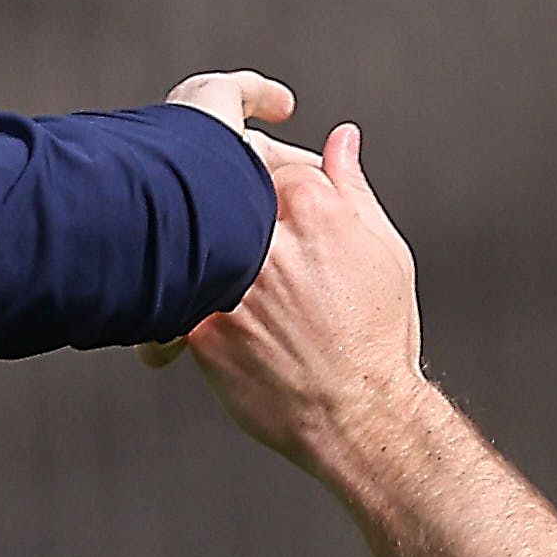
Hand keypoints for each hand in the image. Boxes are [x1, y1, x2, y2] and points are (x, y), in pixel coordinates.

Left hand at [160, 117, 420, 466]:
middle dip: (220, 197)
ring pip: (188, 237)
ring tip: (226, 270)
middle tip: (239, 227)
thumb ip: (352, 187)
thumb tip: (342, 139)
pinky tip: (201, 308)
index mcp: (313, 209)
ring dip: (195, 243)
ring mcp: (229, 286)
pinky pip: (173, 298)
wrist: (359, 416)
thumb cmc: (377, 341)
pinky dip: (179, 299)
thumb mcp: (383, 250)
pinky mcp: (203, 330)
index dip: (259, 170)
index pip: (263, 154)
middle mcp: (267, 241)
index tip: (263, 193)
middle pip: (218, 188)